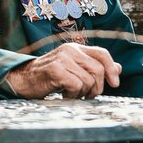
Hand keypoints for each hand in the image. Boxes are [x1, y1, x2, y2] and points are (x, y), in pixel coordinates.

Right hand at [4, 42, 121, 98]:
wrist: (23, 80)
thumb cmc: (49, 76)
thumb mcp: (74, 70)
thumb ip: (94, 67)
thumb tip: (118, 68)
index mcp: (76, 48)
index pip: (102, 54)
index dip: (112, 69)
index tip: (115, 84)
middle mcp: (70, 50)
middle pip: (98, 69)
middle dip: (97, 87)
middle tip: (88, 95)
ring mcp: (62, 58)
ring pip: (88, 80)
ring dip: (83, 93)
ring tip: (72, 94)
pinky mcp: (55, 69)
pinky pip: (76, 85)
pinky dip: (73, 94)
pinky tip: (64, 94)